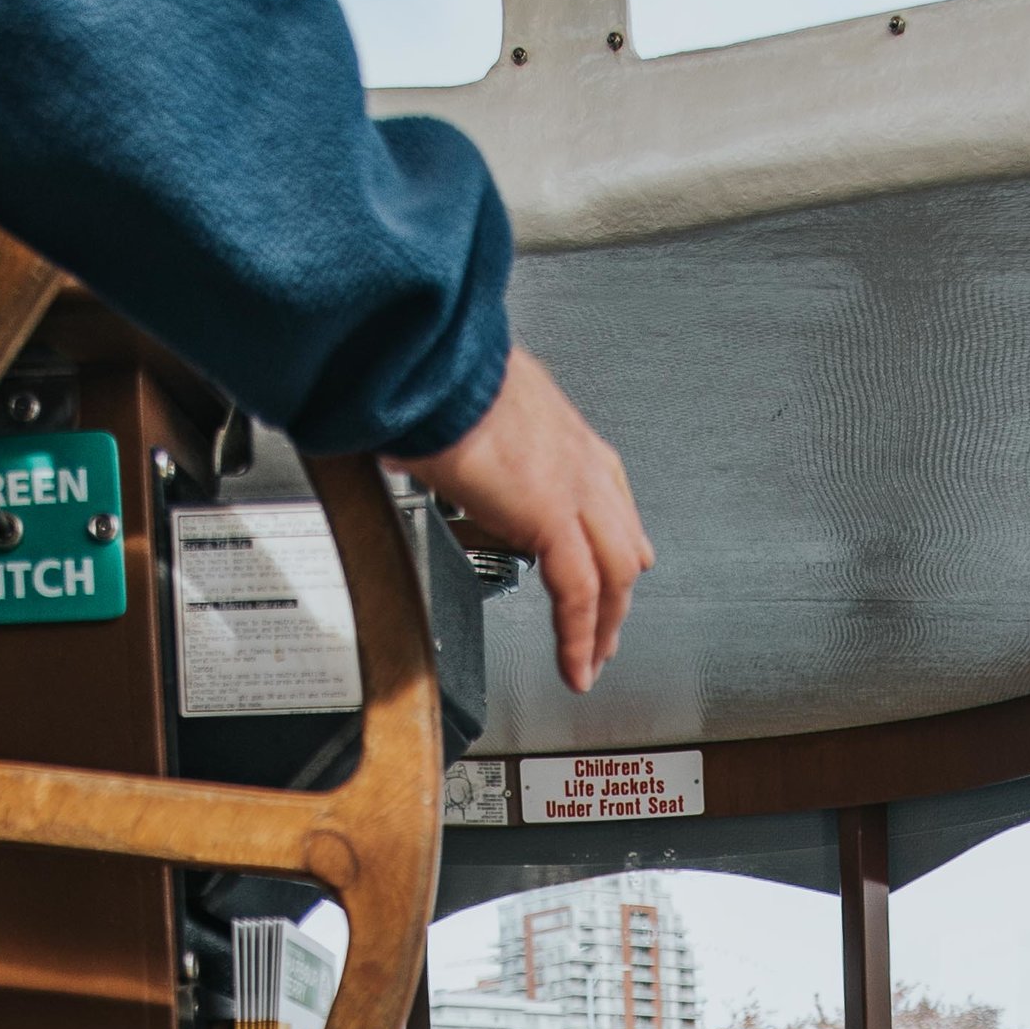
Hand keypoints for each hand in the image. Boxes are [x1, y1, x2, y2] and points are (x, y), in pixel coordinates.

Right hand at [399, 346, 651, 693]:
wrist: (428, 361)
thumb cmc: (430, 373)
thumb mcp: (454, 404)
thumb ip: (450, 430)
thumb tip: (409, 445)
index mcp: (556, 425)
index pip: (607, 488)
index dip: (612, 534)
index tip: (613, 565)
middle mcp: (577, 453)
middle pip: (620, 537)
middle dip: (618, 592)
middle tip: (610, 629)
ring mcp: (573, 484)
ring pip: (612, 571)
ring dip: (605, 623)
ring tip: (593, 661)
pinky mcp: (554, 514)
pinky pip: (579, 593)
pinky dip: (579, 636)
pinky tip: (575, 666)